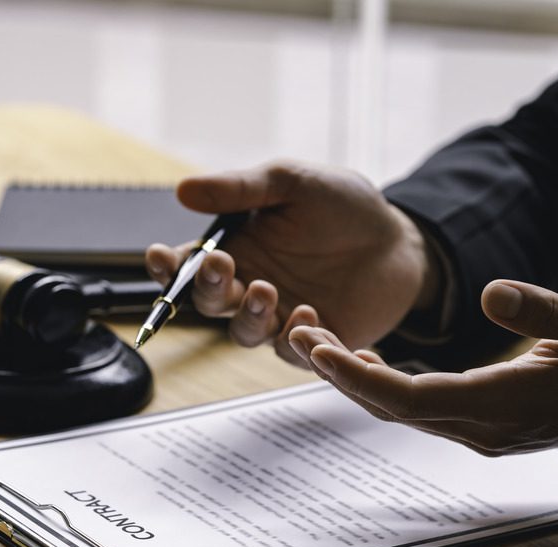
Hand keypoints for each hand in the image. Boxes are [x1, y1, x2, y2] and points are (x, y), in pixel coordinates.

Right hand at [146, 160, 437, 363]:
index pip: (187, 265)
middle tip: (221, 266)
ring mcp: (279, 318)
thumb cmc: (344, 207)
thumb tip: (184, 189)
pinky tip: (309, 314)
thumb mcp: (292, 182)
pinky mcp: (313, 342)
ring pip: (244, 333)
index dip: (166, 266)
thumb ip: (240, 189)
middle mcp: (249, 287)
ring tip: (268, 290)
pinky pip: (291, 352)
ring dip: (248, 316)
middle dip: (208, 288)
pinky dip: (294, 337)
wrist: (400, 240)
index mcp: (236, 249)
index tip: (157, 255)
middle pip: (209, 304)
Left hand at [288, 280, 557, 453]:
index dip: (361, 378)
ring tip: (317, 340)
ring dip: (359, 380)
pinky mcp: (489, 424)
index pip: (414, 399)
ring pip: (405, 412)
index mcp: (506, 405)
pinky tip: (365, 358)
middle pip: (396, 409)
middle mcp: (487, 429)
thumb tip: (490, 292)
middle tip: (298, 333)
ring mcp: (487, 432)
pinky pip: (423, 409)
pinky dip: (388, 385)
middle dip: (343, 375)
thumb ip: (544, 308)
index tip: (318, 351)